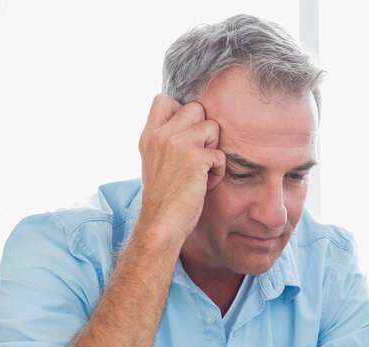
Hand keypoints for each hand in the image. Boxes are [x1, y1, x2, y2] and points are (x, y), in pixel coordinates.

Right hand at [136, 94, 225, 249]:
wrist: (161, 224)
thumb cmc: (163, 200)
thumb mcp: (155, 163)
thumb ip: (166, 141)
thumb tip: (189, 126)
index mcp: (149, 135)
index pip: (164, 99)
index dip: (181, 113)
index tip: (184, 138)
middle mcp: (161, 134)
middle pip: (196, 108)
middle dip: (203, 131)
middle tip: (197, 156)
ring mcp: (178, 143)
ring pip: (213, 127)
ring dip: (213, 150)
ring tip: (202, 172)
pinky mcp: (196, 158)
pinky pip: (220, 155)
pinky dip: (217, 172)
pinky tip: (204, 185)